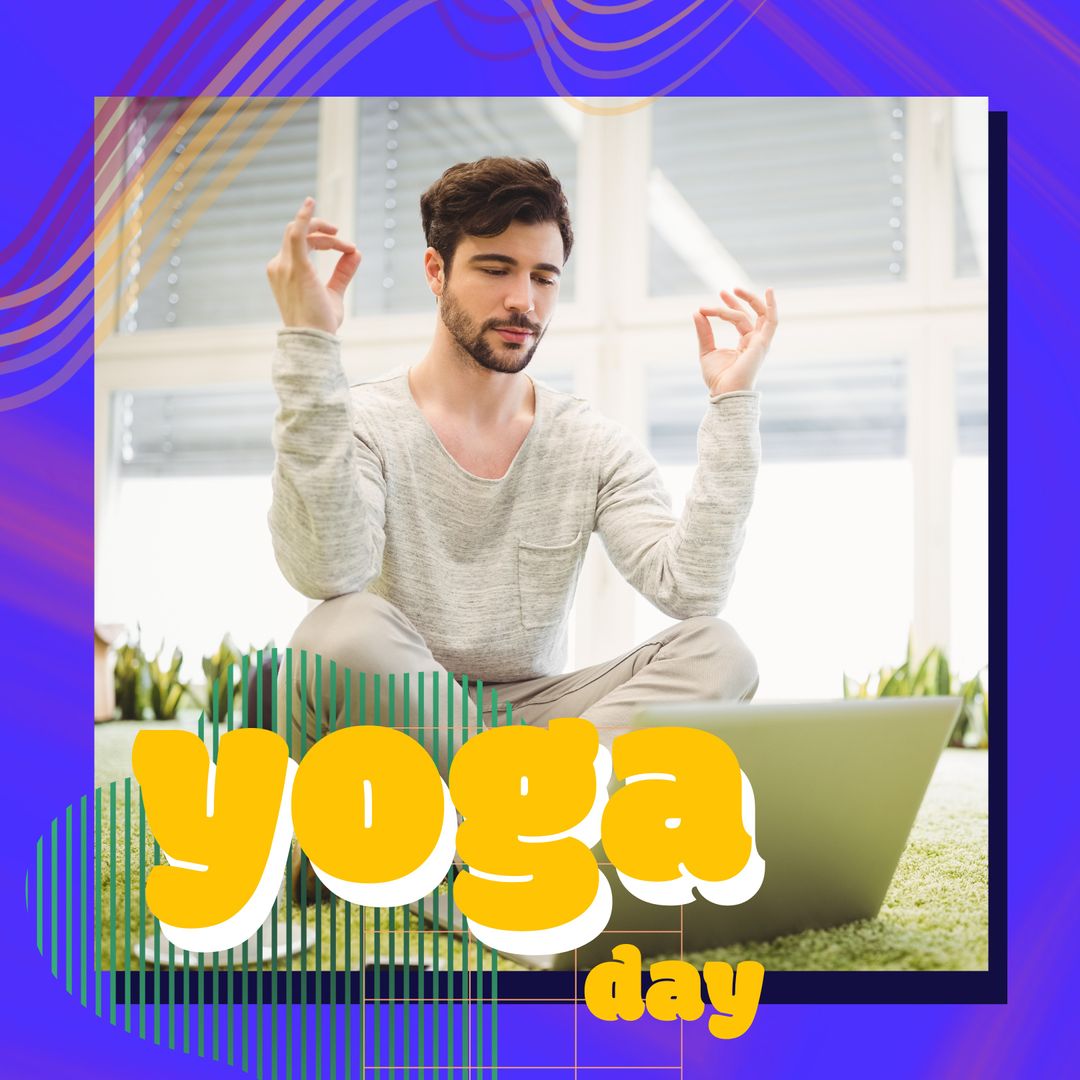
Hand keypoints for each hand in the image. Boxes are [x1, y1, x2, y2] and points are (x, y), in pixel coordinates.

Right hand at [266, 197, 360, 333]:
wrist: (313, 340)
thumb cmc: (320, 323)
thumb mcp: (334, 294)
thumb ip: (343, 273)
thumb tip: (357, 254)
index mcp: (284, 271)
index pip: (301, 244)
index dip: (325, 242)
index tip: (347, 249)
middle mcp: (279, 266)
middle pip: (299, 235)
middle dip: (322, 233)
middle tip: (344, 242)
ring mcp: (284, 266)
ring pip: (299, 232)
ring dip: (322, 230)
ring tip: (340, 237)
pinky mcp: (295, 267)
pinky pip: (296, 234)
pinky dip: (303, 217)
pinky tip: (310, 202)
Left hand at [693, 287, 777, 394]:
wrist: (724, 392)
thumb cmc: (718, 378)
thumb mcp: (706, 350)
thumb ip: (704, 332)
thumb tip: (696, 312)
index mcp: (745, 343)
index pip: (740, 319)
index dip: (728, 306)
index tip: (711, 301)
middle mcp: (756, 341)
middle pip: (751, 314)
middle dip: (738, 300)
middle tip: (722, 291)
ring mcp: (761, 342)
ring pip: (756, 315)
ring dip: (747, 300)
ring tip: (733, 289)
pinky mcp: (762, 343)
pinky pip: (771, 321)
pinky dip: (772, 306)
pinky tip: (769, 292)